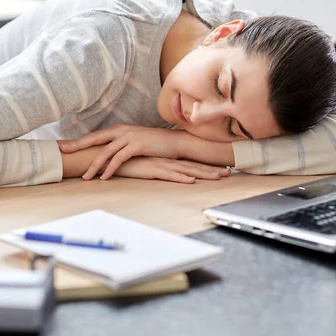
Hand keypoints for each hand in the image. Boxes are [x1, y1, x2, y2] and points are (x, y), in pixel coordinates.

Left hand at [59, 125, 183, 179]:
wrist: (173, 142)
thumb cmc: (154, 145)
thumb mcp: (134, 142)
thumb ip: (120, 145)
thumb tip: (108, 155)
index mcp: (118, 130)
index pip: (94, 136)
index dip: (79, 141)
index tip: (64, 146)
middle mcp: (121, 131)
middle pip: (94, 139)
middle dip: (77, 146)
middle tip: (62, 152)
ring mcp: (129, 137)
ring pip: (106, 152)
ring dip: (94, 165)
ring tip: (85, 177)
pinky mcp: (137, 145)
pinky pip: (119, 158)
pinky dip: (111, 169)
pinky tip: (104, 177)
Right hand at [112, 157, 230, 182]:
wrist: (107, 154)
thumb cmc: (124, 160)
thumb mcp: (142, 164)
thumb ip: (152, 166)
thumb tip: (161, 170)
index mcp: (165, 159)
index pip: (189, 163)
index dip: (205, 166)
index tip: (220, 168)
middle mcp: (165, 160)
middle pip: (192, 165)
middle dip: (211, 169)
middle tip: (228, 172)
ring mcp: (159, 164)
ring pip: (185, 170)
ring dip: (202, 174)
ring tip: (218, 177)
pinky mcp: (150, 169)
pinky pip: (168, 175)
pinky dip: (181, 178)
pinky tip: (191, 181)